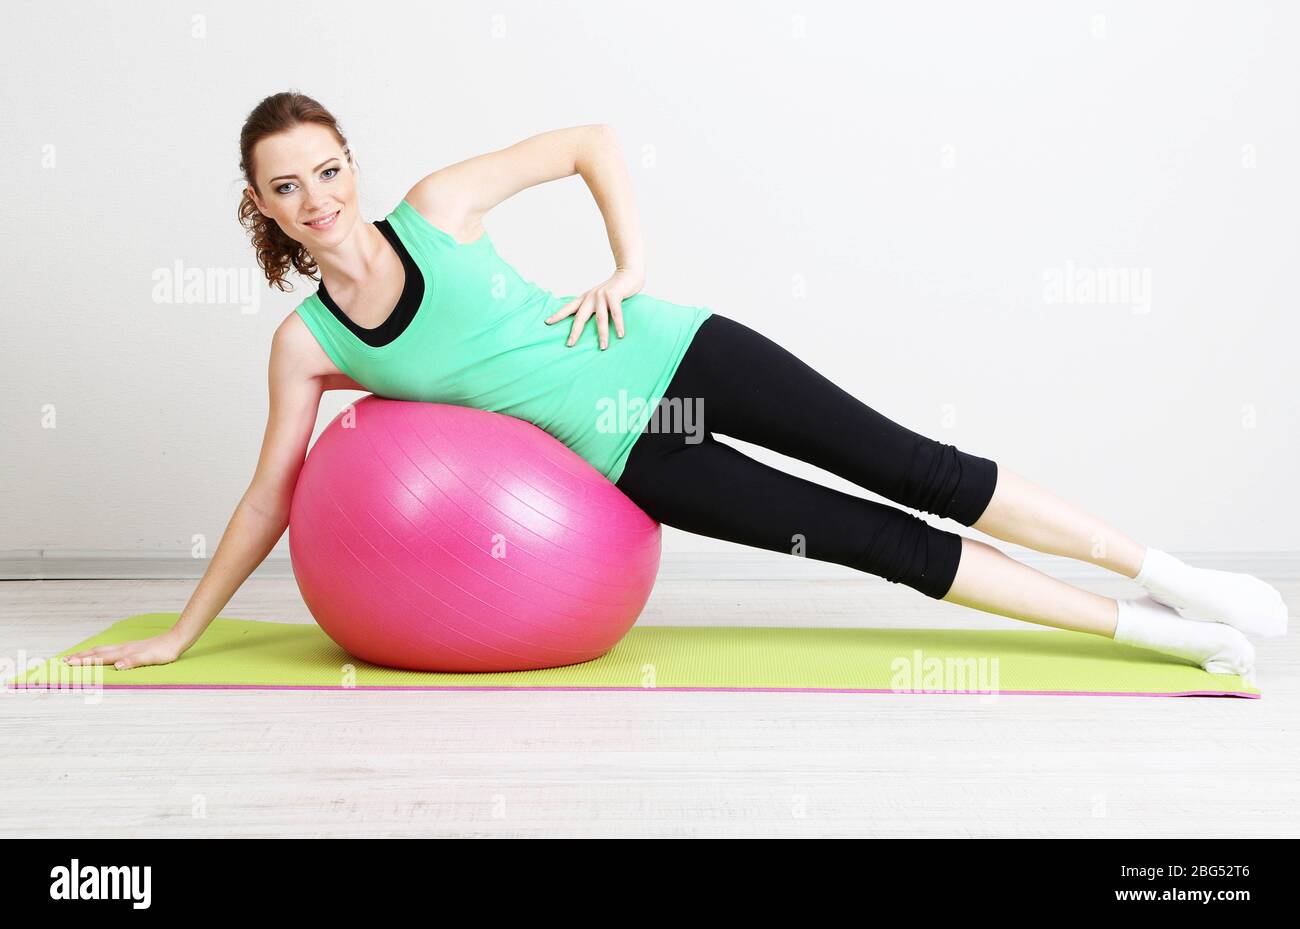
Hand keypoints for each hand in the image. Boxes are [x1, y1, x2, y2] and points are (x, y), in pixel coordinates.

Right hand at [63, 631, 187, 670]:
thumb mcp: (151, 659)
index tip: (69, 663)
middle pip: (97, 652)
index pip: (101, 657)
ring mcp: (127, 646)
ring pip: (103, 649)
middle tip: (65, 660)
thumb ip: (133, 661)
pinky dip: (100, 652)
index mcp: (124, 652)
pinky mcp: (132, 647)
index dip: (85, 661)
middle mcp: (123, 648)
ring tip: (77, 655)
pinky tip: (101, 653)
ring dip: (88, 653)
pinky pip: (111, 649)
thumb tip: (117, 666)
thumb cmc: (165, 651)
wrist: (176, 639)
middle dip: (81, 656)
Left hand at [544, 267, 643, 349]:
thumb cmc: (615, 289)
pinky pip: (616, 314)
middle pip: (580, 317)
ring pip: (600, 319)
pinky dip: (618, 325)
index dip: (558, 315)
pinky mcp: (614, 295)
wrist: (628, 273)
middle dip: (575, 332)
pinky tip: (620, 335)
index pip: (569, 307)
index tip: (547, 322)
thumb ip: (594, 307)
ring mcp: (602, 296)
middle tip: (570, 344)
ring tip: (603, 347)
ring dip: (602, 334)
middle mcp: (591, 297)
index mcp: (586, 298)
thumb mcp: (600, 296)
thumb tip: (591, 323)